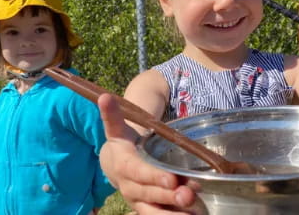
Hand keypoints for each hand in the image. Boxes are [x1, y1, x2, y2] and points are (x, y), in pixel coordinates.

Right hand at [97, 93, 195, 213]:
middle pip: (151, 194)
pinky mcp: (146, 210)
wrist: (113, 165)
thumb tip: (104, 96)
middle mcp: (130, 187)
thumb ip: (113, 114)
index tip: (172, 179)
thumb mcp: (117, 129)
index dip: (155, 177)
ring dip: (173, 213)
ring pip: (154, 211)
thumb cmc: (121, 144)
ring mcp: (138, 201)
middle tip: (189, 195)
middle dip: (169, 196)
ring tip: (194, 211)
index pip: (140, 173)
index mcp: (124, 166)